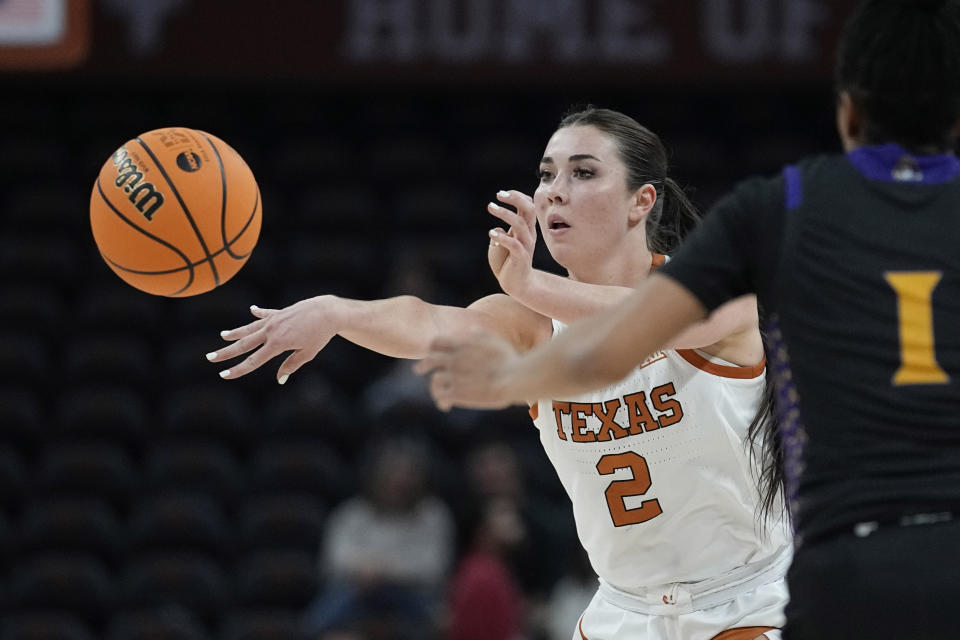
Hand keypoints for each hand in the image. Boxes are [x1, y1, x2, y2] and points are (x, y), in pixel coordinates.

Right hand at [206, 295, 337, 382]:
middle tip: (210, 358)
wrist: (328, 311)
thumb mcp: (307, 353)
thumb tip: (280, 380)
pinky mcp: (279, 312)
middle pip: (244, 344)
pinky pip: (265, 314)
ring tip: (222, 336)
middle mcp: (271, 331)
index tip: (224, 375)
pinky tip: (251, 310)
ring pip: (249, 328)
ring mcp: (273, 320)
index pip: (253, 361)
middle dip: (226, 353)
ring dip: (235, 333)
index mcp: (277, 344)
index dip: (237, 370)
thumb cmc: (320, 335)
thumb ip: (291, 365)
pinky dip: (258, 313)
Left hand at [414, 329, 520, 410]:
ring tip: (438, 394)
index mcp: (461, 345)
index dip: (432, 347)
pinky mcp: (456, 393)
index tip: (432, 352)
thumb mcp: (495, 341)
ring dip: (435, 388)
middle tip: (418, 370)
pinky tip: (445, 406)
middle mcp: (453, 359)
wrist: (513, 379)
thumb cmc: (508, 359)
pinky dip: (441, 402)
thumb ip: (481, 334)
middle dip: (422, 366)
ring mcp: (453, 376)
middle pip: (429, 361)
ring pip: (434, 381)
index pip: (436, 342)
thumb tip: (472, 329)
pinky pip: (441, 398)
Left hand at [487, 190, 536, 296]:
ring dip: (505, 213)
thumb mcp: (501, 244)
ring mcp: (526, 246)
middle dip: (515, 199)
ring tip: (490, 207)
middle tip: (498, 194)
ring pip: (520, 224)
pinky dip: (502, 237)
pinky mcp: (521, 258)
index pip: (528, 206)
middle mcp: (529, 234)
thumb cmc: (507, 263)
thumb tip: (497, 228)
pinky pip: (514, 244)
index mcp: (525, 229)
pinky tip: (491, 233)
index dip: (517, 196)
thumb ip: (501, 233)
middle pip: (529, 210)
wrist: (516, 285)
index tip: (502, 194)